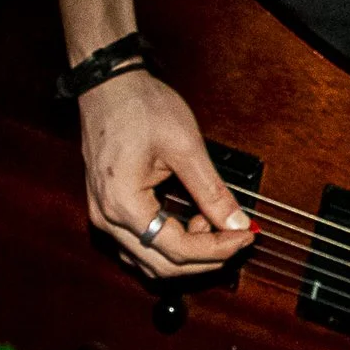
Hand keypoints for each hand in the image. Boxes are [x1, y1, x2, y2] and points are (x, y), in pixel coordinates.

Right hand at [77, 68, 251, 276]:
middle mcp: (106, 218)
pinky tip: (191, 221)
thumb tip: (238, 223)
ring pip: (149, 261)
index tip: (246, 237)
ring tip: (212, 223)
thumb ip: (212, 191)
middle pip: (162, 265)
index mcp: (123, 204)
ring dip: (186, 253)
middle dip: (206, 257)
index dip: (217, 249)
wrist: (108, 84)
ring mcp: (103, 216)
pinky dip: (169, 244)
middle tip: (237, 237)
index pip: (177, 249)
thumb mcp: (185, 147)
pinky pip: (139, 246)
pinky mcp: (108, 209)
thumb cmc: (140, 106)